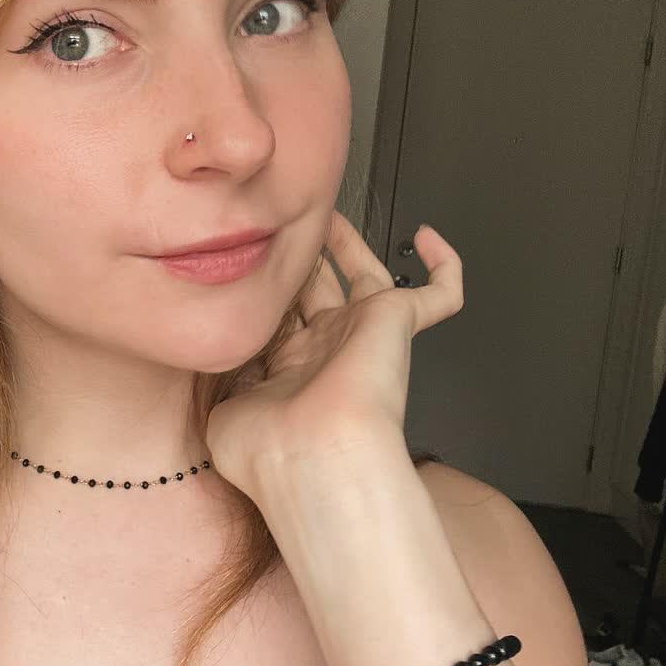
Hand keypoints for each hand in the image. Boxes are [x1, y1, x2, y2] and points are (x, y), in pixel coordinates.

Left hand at [205, 210, 462, 502]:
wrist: (311, 453)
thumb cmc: (269, 448)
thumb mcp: (224, 407)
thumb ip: (224, 371)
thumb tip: (220, 345)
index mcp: (290, 372)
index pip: (283, 323)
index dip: (268, 295)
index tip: (244, 266)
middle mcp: (328, 351)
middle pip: (319, 292)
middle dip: (302, 261)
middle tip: (281, 227)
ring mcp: (363, 335)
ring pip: (367, 279)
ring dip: (349, 244)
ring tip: (324, 212)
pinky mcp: (397, 322)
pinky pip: (441, 293)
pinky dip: (444, 265)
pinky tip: (426, 235)